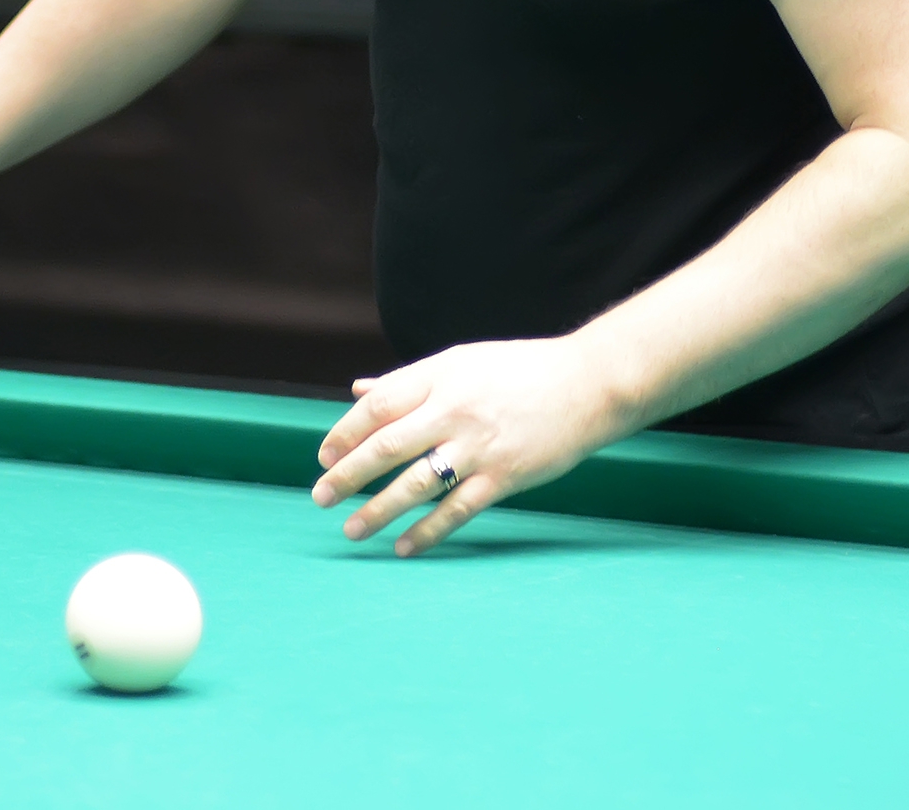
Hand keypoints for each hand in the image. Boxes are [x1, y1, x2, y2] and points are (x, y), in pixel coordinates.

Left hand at [309, 335, 626, 556]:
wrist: (588, 384)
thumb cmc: (521, 371)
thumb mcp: (461, 362)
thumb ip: (408, 381)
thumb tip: (358, 391)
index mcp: (440, 375)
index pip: (377, 406)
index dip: (344, 432)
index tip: (323, 456)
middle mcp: (454, 408)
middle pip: (387, 445)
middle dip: (348, 474)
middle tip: (320, 496)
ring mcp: (479, 444)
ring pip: (416, 483)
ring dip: (379, 510)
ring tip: (352, 529)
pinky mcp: (504, 475)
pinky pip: (457, 510)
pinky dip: (427, 532)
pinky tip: (404, 547)